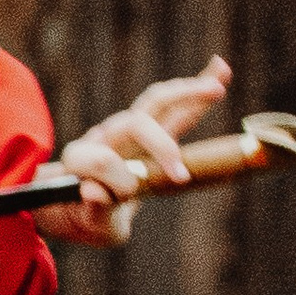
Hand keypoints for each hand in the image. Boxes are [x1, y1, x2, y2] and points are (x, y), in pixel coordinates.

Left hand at [36, 54, 234, 246]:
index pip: (101, 161)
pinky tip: (220, 71)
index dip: (115, 180)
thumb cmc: (83, 217)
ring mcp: (126, 129)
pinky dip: (196, 91)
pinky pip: (175, 108)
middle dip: (160, 144)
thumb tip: (94, 193)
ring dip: (188, 95)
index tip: (124, 198)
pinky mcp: (149, 129)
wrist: (75, 205)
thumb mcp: (88, 223)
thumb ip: (94, 210)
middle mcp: (104, 137)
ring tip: (217, 85)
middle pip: (134, 124)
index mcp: (80, 159)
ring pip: (158, 105)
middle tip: (178, 174)